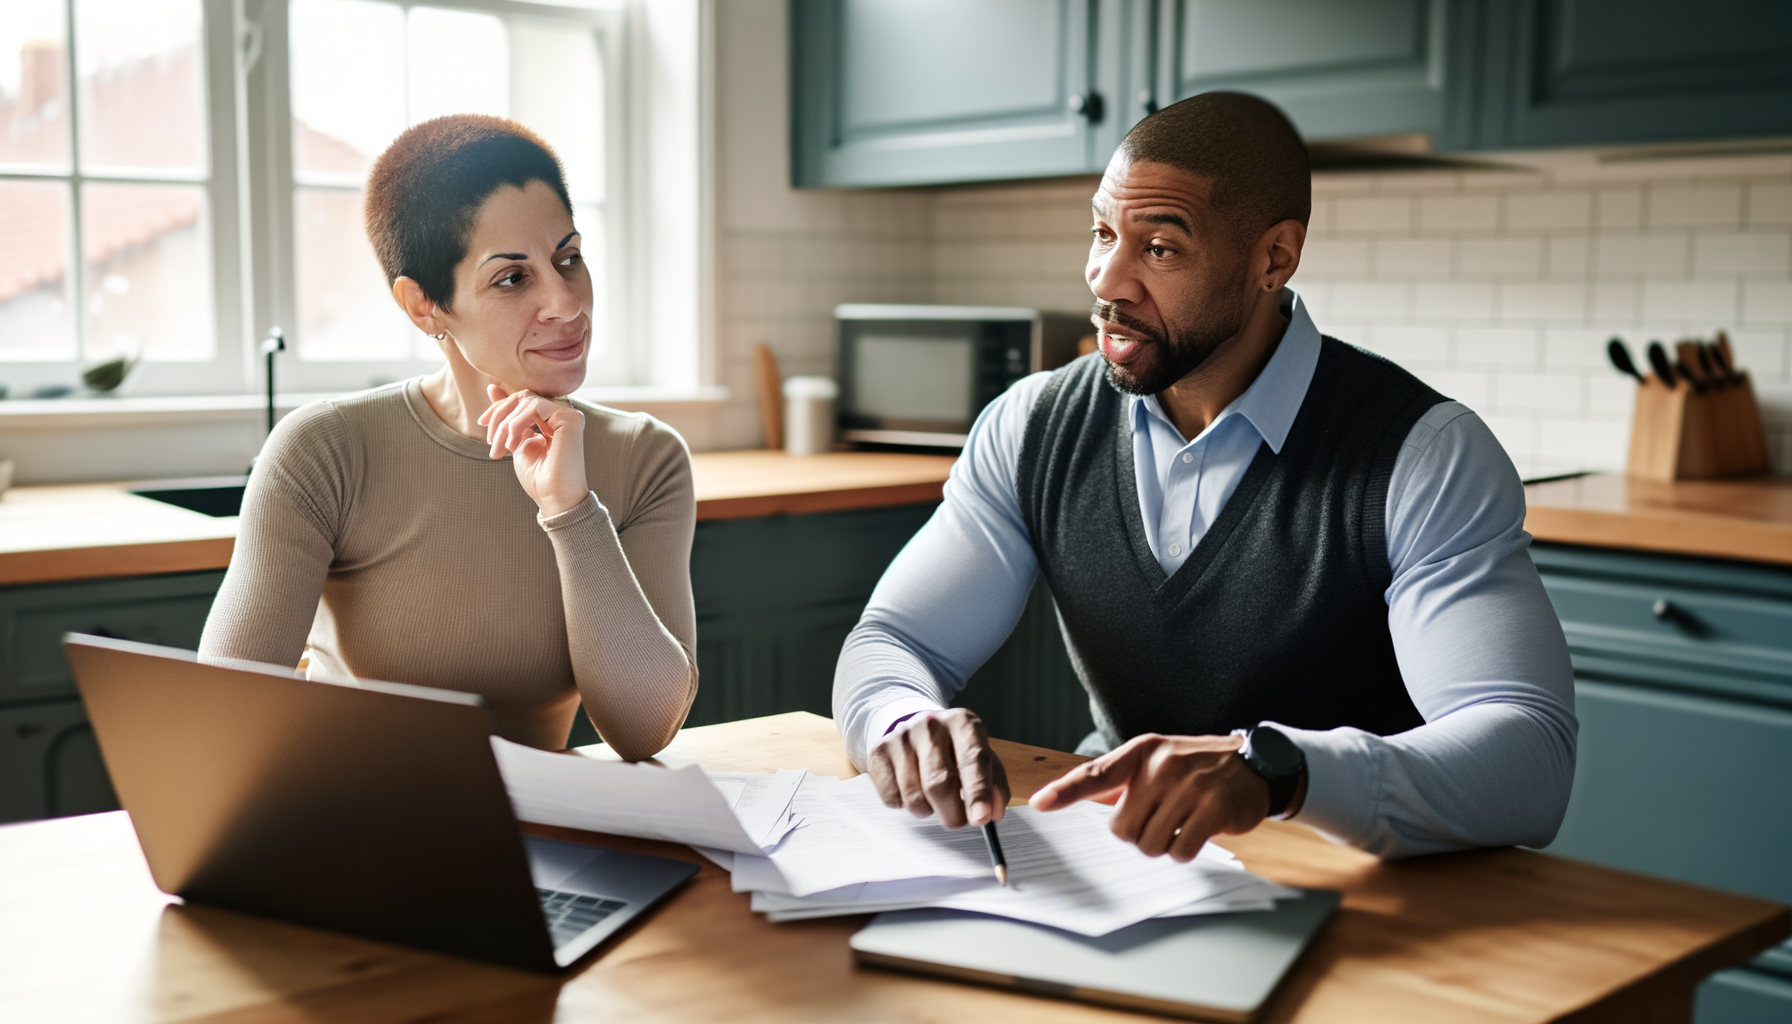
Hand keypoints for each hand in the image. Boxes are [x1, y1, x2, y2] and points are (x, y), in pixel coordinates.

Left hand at [478, 384, 587, 517]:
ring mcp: (568, 415)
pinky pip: (536, 406)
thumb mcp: (515, 441)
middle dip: (500, 416)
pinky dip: (518, 423)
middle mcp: (561, 414)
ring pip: (526, 401)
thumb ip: (508, 416)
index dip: (499, 407)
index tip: (482, 423)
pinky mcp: (571, 419)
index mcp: (550, 419)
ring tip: (504, 448)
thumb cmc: (537, 477)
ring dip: (507, 425)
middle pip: (522, 397)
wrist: (553, 498)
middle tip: (492, 441)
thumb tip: (492, 386)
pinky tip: (515, 444)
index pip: (522, 400)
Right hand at [867, 709, 1011, 829]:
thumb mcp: (978, 755)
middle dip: (952, 812)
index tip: (981, 818)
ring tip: (933, 800)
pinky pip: (892, 797)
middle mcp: (930, 725)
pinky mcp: (878, 752)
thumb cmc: (951, 747)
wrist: (910, 726)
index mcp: (962, 722)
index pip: (974, 758)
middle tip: (957, 822)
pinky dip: (904, 805)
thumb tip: (994, 812)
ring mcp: (901, 737)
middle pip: (940, 781)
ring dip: (927, 810)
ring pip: (914, 795)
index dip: (979, 791)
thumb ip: (993, 782)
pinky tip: (910, 791)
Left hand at [1029, 733, 1268, 861]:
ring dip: (1163, 844)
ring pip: (1151, 844)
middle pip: (1123, 829)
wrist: (1252, 763)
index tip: (1039, 804)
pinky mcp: (1214, 809)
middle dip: (1137, 835)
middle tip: (1159, 820)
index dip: (1065, 792)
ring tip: (1180, 822)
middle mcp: (1162, 765)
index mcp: (1141, 752)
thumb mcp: (1155, 759)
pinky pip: (1181, 851)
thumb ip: (1117, 780)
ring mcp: (1189, 786)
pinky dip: (1185, 850)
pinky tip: (1197, 830)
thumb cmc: (1193, 766)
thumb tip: (1070, 800)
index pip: (1095, 773)